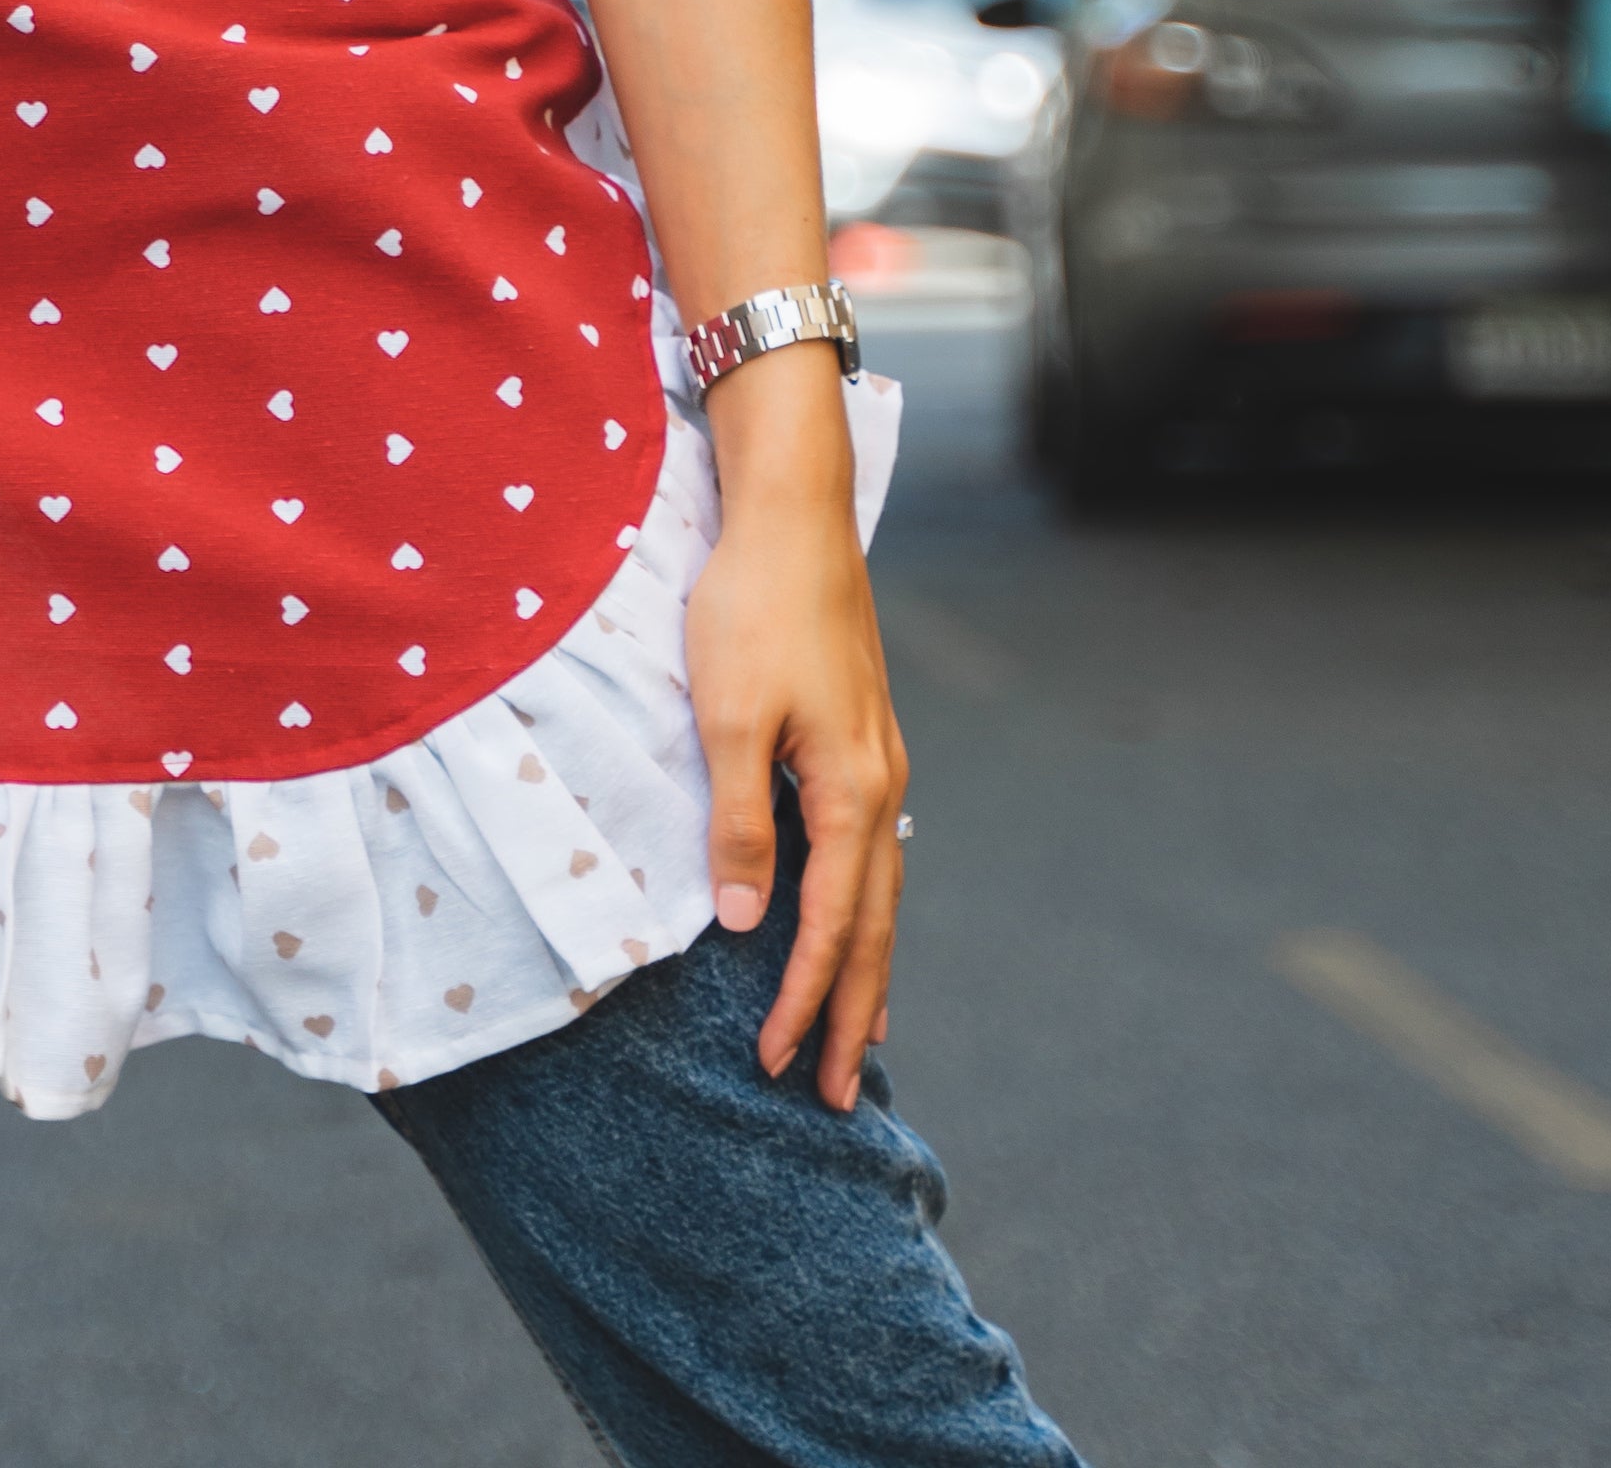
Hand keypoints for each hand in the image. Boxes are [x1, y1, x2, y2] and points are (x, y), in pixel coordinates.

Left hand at [684, 391, 907, 1110]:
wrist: (791, 514)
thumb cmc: (751, 609)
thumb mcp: (726, 716)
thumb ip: (737, 822)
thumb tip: (741, 922)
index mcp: (851, 792)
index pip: (832, 926)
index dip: (799, 1000)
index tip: (770, 1065)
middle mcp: (881, 786)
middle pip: (874, 926)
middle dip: (850, 1013)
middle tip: (831, 1096)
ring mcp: (879, 761)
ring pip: (883, 890)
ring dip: (866, 966)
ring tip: (857, 1035)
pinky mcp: (864, 739)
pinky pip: (875, 851)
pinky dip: (867, 906)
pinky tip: (854, 916)